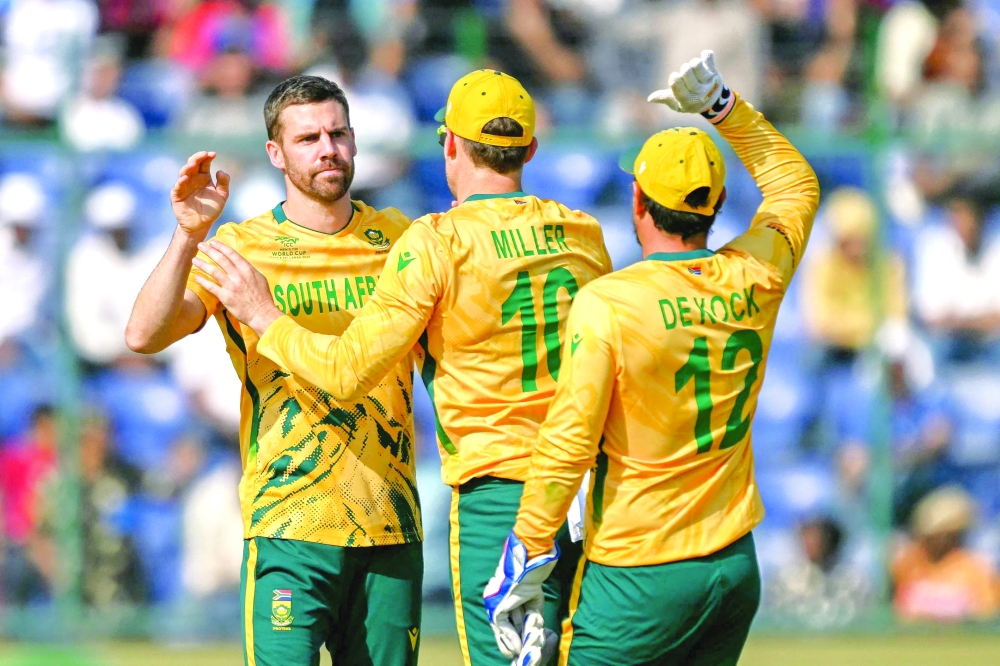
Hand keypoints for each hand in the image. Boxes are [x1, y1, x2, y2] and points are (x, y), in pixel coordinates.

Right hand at [172, 151, 229, 238]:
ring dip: (188, 167)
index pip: (204, 163)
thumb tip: (220, 171)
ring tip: (193, 164)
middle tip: (204, 154)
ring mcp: (184, 186)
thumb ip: (224, 184)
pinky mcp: (177, 195)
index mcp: (204, 177)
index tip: (213, 154)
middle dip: (197, 158)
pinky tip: (186, 178)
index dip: (207, 157)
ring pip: (184, 173)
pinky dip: (181, 182)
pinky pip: (178, 187)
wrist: (201, 225)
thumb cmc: (211, 210)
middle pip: (193, 164)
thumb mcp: (222, 196)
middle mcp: (193, 179)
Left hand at [192, 240, 281, 335]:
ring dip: (203, 264)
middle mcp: (238, 275)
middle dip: (209, 251)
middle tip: (200, 246)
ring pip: (213, 271)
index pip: (232, 254)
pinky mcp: (225, 296)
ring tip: (194, 260)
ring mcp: (231, 286)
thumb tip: (241, 265)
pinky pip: (211, 287)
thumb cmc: (263, 297)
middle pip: (221, 260)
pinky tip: (197, 277)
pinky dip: (203, 281)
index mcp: (247, 269)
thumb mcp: (260, 279)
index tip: (213, 242)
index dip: (221, 247)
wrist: (262, 313)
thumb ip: (249, 271)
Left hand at [484, 531, 559, 662]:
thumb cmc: (531, 582)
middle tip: (520, 655)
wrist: (528, 569)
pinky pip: (502, 628)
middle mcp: (494, 604)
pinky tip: (518, 647)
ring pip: (502, 631)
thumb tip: (531, 635)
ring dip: (513, 644)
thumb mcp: (532, 604)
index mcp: (501, 600)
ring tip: (520, 655)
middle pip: (503, 629)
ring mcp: (493, 606)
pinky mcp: (496, 608)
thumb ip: (529, 619)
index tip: (522, 647)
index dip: (514, 635)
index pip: (506, 622)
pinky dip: (511, 638)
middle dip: (514, 642)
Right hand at [647, 49, 734, 123]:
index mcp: (687, 100)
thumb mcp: (677, 104)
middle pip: (686, 71)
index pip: (676, 82)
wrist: (714, 102)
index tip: (675, 77)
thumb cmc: (690, 102)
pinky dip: (705, 55)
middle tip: (687, 74)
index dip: (674, 77)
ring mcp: (709, 82)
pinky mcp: (715, 72)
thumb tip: (650, 98)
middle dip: (683, 70)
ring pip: (696, 64)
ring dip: (693, 63)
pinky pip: (708, 57)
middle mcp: (699, 92)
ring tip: (694, 68)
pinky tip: (704, 58)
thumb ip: (665, 99)